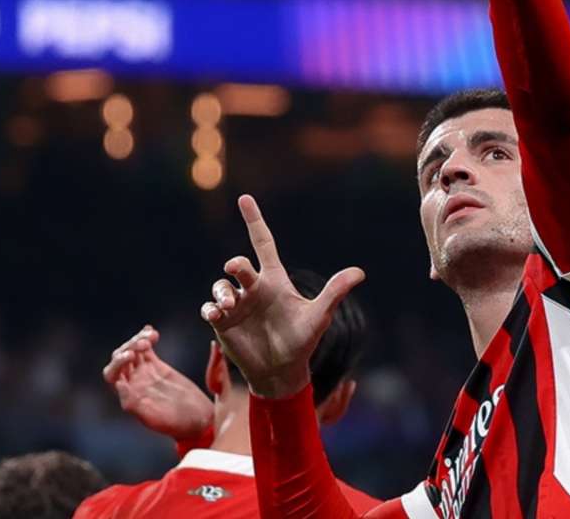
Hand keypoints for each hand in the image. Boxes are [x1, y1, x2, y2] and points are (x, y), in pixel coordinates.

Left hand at [102, 325, 213, 440]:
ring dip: (138, 340)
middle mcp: (134, 383)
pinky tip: (152, 332)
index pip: (112, 374)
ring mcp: (145, 374)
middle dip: (128, 347)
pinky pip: (147, 350)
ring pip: (133, 351)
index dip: (118, 363)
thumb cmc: (177, 424)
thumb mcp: (154, 418)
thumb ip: (133, 403)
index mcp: (129, 395)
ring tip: (151, 335)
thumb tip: (118, 384)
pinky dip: (147, 339)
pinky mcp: (158, 367)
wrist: (198, 420)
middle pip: (120, 358)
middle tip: (143, 343)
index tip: (131, 356)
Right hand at [201, 195, 364, 397]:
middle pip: (239, 265)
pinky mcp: (223, 324)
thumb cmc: (302, 340)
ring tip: (230, 305)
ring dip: (222, 291)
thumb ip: (334, 292)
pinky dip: (210, 308)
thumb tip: (360, 272)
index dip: (255, 221)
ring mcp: (237, 305)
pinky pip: (209, 309)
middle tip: (236, 269)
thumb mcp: (319, 316)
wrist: (282, 371)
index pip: (263, 244)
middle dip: (235, 265)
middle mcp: (254, 288)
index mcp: (274, 280)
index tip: (245, 199)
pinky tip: (216, 314)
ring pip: (220, 286)